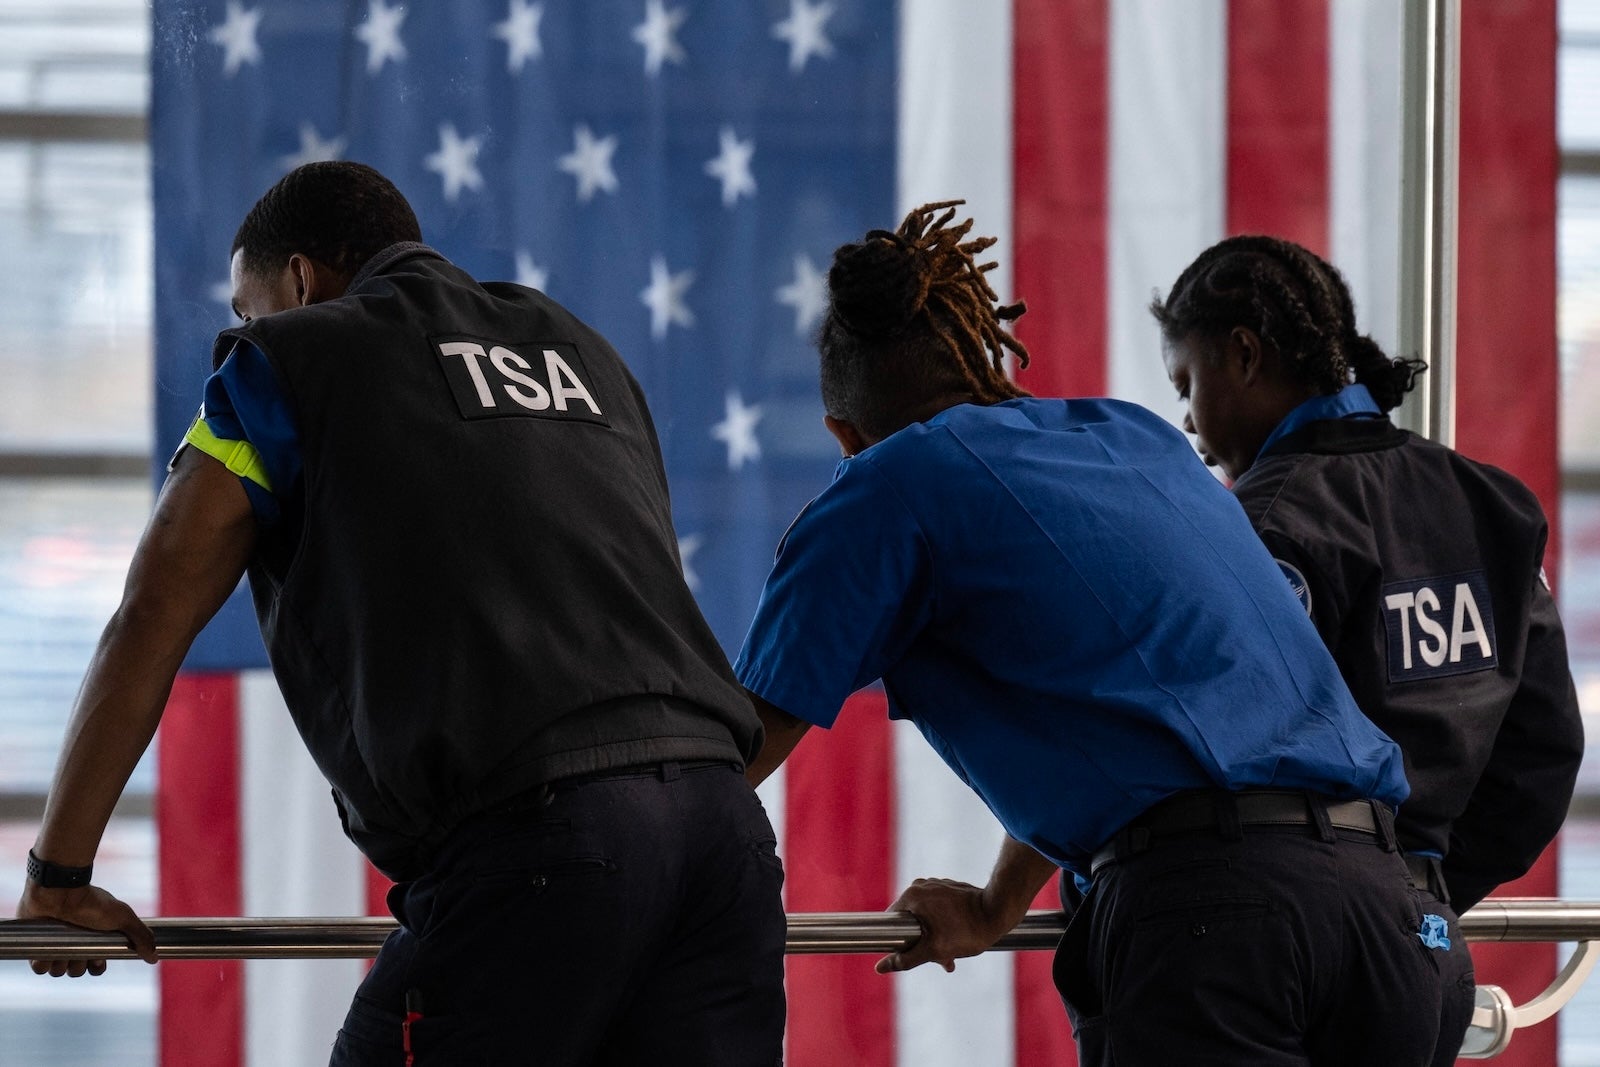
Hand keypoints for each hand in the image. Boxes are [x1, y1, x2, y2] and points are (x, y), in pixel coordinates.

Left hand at [16, 883, 157, 975]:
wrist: (61, 889)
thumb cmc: (92, 902)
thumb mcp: (122, 917)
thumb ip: (141, 936)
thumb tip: (155, 956)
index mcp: (94, 941)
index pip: (96, 968)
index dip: (96, 967)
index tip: (97, 959)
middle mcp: (74, 946)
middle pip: (76, 972)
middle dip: (79, 965)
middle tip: (79, 949)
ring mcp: (54, 947)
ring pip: (57, 972)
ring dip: (61, 964)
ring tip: (63, 947)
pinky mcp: (35, 948)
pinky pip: (38, 969)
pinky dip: (43, 963)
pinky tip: (49, 950)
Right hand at [876, 877, 1012, 974]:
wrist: (999, 912)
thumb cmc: (967, 931)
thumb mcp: (934, 951)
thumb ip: (906, 960)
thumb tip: (880, 967)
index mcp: (912, 896)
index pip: (892, 921)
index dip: (898, 941)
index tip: (914, 954)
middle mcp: (921, 886)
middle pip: (911, 920)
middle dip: (923, 943)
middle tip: (941, 960)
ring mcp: (936, 884)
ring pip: (926, 917)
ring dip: (934, 936)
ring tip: (952, 954)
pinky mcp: (949, 888)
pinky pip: (938, 909)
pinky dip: (944, 925)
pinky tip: (958, 939)